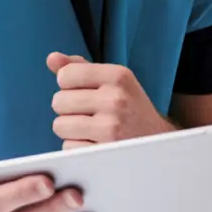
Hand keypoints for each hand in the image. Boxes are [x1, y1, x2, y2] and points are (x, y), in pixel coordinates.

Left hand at [48, 52, 173, 149]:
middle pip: (58, 101)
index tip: (85, 93)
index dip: (69, 86)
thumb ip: (81, 68)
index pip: (65, 75)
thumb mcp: (115, 82)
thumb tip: (51, 58)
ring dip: (71, 130)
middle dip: (69, 109)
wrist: (159, 144)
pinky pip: (67, 147)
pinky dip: (77, 147)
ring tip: (93, 130)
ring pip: (59, 125)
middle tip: (90, 114)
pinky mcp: (103, 152)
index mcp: (118, 76)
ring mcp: (110, 127)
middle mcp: (115, 98)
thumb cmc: (130, 109)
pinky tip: (96, 144)